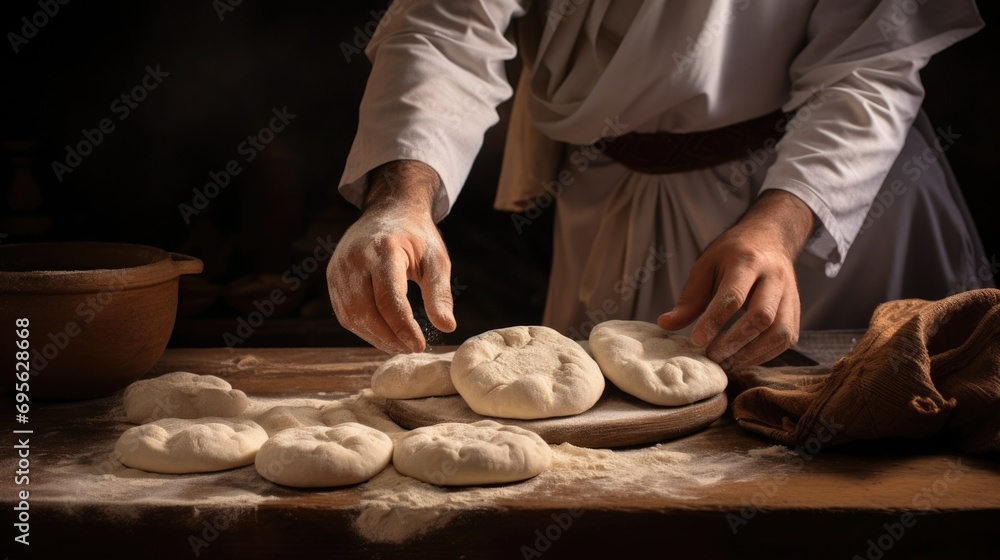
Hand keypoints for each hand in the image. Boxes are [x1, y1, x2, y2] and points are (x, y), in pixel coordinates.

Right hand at [327, 160, 455, 352]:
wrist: (387, 210)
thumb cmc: (416, 237)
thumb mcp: (436, 260)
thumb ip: (440, 293)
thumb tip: (447, 327)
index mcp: (384, 249)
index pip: (389, 298)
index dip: (403, 327)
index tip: (419, 346)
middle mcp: (355, 258)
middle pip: (366, 311)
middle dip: (389, 337)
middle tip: (411, 348)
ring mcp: (339, 268)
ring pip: (352, 316)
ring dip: (376, 337)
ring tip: (400, 344)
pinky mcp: (332, 277)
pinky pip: (345, 312)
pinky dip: (364, 328)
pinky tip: (384, 333)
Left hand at [657, 190, 815, 369]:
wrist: (769, 240)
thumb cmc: (732, 255)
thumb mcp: (705, 267)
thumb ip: (688, 299)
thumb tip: (665, 324)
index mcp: (747, 262)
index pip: (733, 296)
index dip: (714, 321)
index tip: (696, 341)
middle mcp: (774, 278)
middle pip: (762, 316)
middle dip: (734, 342)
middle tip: (711, 356)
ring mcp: (790, 295)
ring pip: (779, 332)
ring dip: (752, 354)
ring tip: (726, 363)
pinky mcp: (796, 311)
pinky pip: (786, 339)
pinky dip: (765, 355)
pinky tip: (742, 359)